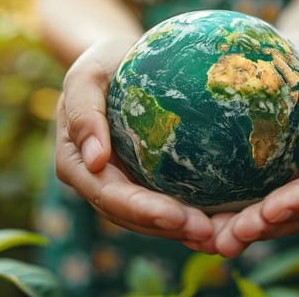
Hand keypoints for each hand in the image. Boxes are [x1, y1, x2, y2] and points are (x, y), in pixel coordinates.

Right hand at [54, 37, 213, 242]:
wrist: (120, 60)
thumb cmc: (103, 62)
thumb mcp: (87, 74)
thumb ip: (83, 111)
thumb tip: (94, 160)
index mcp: (77, 162)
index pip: (107, 194)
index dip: (140, 210)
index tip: (176, 216)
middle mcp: (96, 181)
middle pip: (129, 215)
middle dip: (166, 229)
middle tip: (207, 232)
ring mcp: (120, 183)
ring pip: (147, 219)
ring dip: (181, 231)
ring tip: (218, 237)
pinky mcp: (143, 179)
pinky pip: (164, 203)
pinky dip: (189, 215)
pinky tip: (221, 222)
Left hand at [184, 34, 298, 256]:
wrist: (290, 57)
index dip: (297, 205)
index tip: (269, 211)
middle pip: (292, 215)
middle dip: (262, 229)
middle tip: (229, 239)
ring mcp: (288, 183)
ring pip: (268, 218)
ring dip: (242, 233)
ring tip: (211, 242)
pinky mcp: (262, 179)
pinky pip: (246, 203)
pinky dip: (226, 217)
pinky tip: (198, 226)